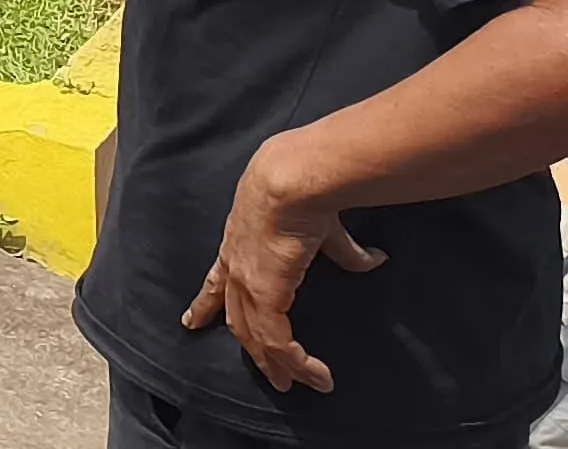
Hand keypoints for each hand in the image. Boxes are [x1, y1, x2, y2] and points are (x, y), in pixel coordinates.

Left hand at [184, 137, 382, 393]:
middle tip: (269, 375)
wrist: (289, 180)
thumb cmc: (302, 194)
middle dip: (251, 349)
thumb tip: (374, 259)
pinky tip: (313, 375)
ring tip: (294, 385)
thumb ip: (345, 250)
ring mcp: (246, 284)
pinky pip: (276, 341)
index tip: (192, 322)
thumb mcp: (322, 229)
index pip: (217, 283)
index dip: (206, 304)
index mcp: (239, 248)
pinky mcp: (264, 295)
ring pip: (256, 338)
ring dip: (277, 364)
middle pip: (237, 319)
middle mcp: (236, 269)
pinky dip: (294, 361)